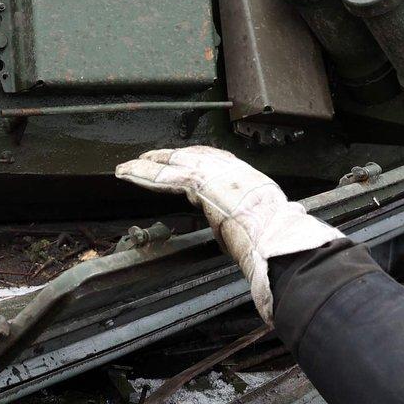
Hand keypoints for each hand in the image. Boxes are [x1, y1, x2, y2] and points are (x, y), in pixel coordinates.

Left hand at [115, 146, 341, 322]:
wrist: (275, 234)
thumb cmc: (274, 238)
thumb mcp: (261, 228)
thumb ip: (245, 231)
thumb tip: (240, 246)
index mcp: (244, 178)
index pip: (211, 162)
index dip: (191, 161)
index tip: (177, 163)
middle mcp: (228, 170)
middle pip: (189, 157)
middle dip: (166, 158)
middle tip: (147, 160)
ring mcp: (214, 173)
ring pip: (173, 164)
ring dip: (148, 166)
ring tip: (127, 167)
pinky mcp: (200, 181)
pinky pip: (164, 175)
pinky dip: (143, 174)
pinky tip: (128, 173)